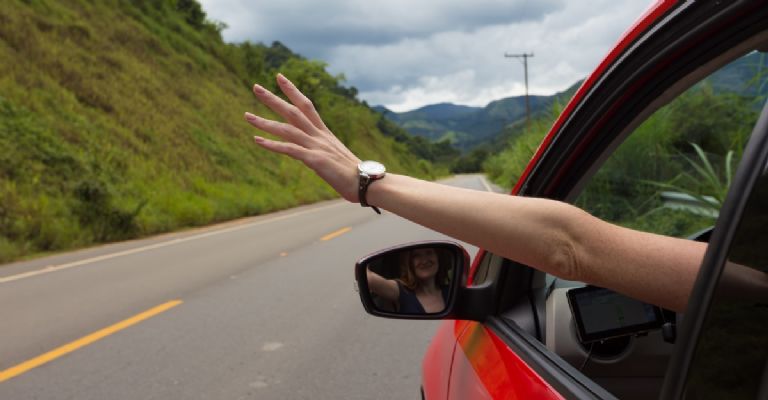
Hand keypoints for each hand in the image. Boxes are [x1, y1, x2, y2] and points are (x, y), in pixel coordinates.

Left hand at [245, 74, 361, 202]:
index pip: (306, 105)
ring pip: (287, 129)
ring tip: (246, 116)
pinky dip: (273, 145)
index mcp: (324, 133)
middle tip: (255, 87)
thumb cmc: (354, 175)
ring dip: (265, 122)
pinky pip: (290, 150)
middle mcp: (319, 136)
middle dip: (273, 99)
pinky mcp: (315, 160)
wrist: (367, 183)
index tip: (279, 77)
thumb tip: (314, 155)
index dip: (292, 90)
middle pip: (293, 111)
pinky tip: (257, 140)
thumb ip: (323, 152)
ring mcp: (317, 147)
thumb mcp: (335, 158)